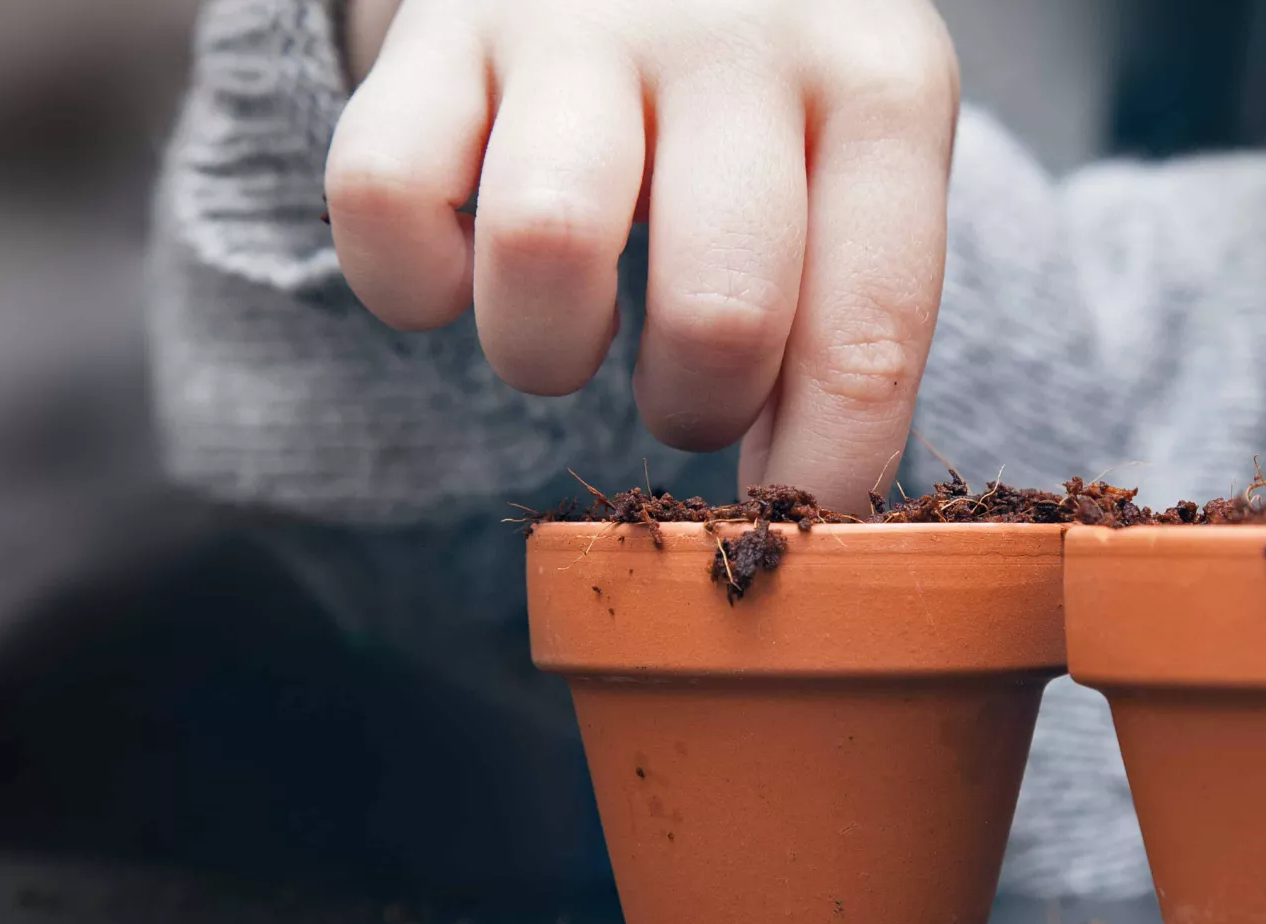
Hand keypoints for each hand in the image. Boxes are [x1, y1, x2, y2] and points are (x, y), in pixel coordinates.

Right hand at [324, 0, 959, 507]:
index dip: (822, 473)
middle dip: (692, 411)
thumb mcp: (858, 156)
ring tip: (571, 326)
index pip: (869, 334)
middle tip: (682, 391)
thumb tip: (803, 511)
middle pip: (718, 314)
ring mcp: (580, 21)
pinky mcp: (439, 26)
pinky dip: (411, 283)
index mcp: (879, 86)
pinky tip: (465, 267)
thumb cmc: (769, 89)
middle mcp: (738, 38)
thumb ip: (848, 314)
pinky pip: (385, 199)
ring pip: (545, 249)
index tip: (785, 531)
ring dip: (546, 352)